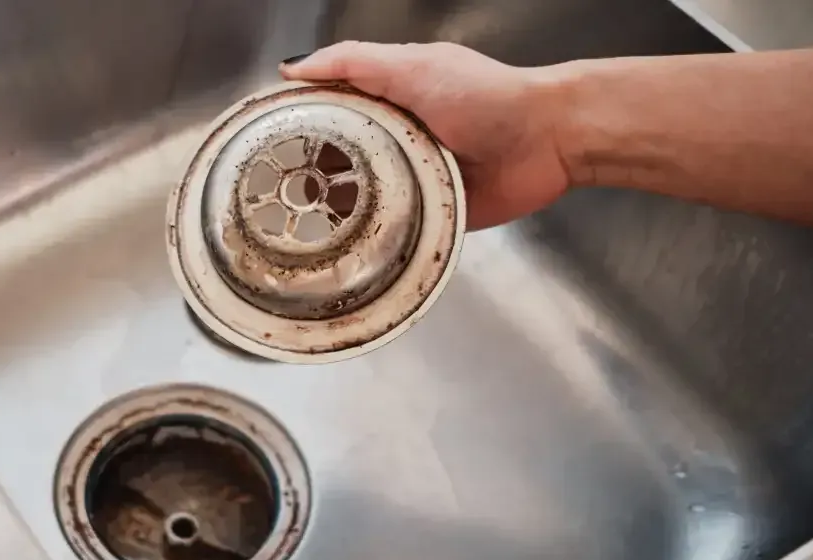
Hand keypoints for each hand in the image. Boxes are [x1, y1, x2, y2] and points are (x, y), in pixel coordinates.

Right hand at [281, 42, 570, 229]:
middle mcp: (394, 140)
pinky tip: (344, 243)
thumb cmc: (487, 97)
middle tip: (278, 188)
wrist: (547, 140)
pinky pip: (392, 229)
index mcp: (386, 101)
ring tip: (302, 219)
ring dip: (336, 208)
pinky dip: (372, 234)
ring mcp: (410, 179)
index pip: (328, 111)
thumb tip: (293, 69)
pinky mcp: (428, 214)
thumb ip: (354, 63)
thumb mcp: (412, 67)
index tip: (265, 138)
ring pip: (359, 198)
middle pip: (338, 160)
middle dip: (309, 174)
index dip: (297, 123)